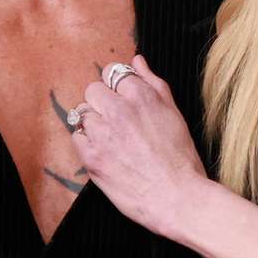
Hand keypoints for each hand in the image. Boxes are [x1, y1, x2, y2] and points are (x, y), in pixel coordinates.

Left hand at [71, 54, 209, 238]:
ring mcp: (103, 134)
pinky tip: (104, 152)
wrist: (177, 197)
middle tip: (115, 121)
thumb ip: (152, 82)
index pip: (113, 73)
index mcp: (141, 96)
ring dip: (94, 123)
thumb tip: (137, 60)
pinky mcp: (91, 157)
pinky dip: (87, 143)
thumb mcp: (173, 112)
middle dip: (102, 102)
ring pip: (82, 113)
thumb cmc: (180, 158)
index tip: (122, 100)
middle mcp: (119, 110)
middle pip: (92, 90)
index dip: (118, 87)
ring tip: (112, 139)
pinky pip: (77, 137)